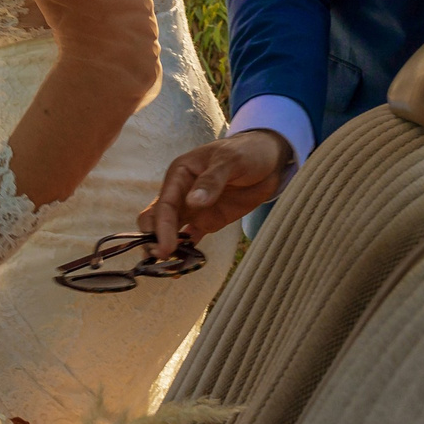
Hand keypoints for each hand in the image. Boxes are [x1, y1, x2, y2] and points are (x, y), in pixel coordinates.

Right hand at [142, 130, 292, 255]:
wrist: (268, 160)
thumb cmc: (246, 152)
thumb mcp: (231, 160)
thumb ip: (212, 180)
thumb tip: (193, 202)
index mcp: (180, 174)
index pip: (164, 203)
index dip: (162, 226)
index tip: (164, 248)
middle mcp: (180, 193)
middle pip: (157, 219)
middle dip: (154, 239)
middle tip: (162, 259)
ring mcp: (192, 209)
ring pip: (170, 232)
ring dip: (168, 250)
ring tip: (171, 270)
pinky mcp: (206, 221)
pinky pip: (190, 239)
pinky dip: (185, 253)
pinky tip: (183, 269)